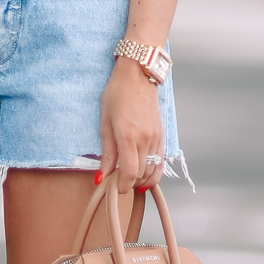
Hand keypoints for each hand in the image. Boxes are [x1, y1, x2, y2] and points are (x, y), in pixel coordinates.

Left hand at [98, 58, 164, 193]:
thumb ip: (106, 152)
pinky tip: (144, 174)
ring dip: (142, 180)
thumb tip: (101, 175)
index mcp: (128, 137)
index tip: (114, 188)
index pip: (129, 173)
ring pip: (154, 170)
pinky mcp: (161, 135)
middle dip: (130, 184)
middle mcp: (145, 140)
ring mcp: (156, 138)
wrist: (138, 75)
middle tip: (118, 185)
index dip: (122, 186)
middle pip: (141, 175)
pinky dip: (153, 171)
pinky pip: (160, 161)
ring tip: (130, 181)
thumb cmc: (117, 93)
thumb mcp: (105, 122)